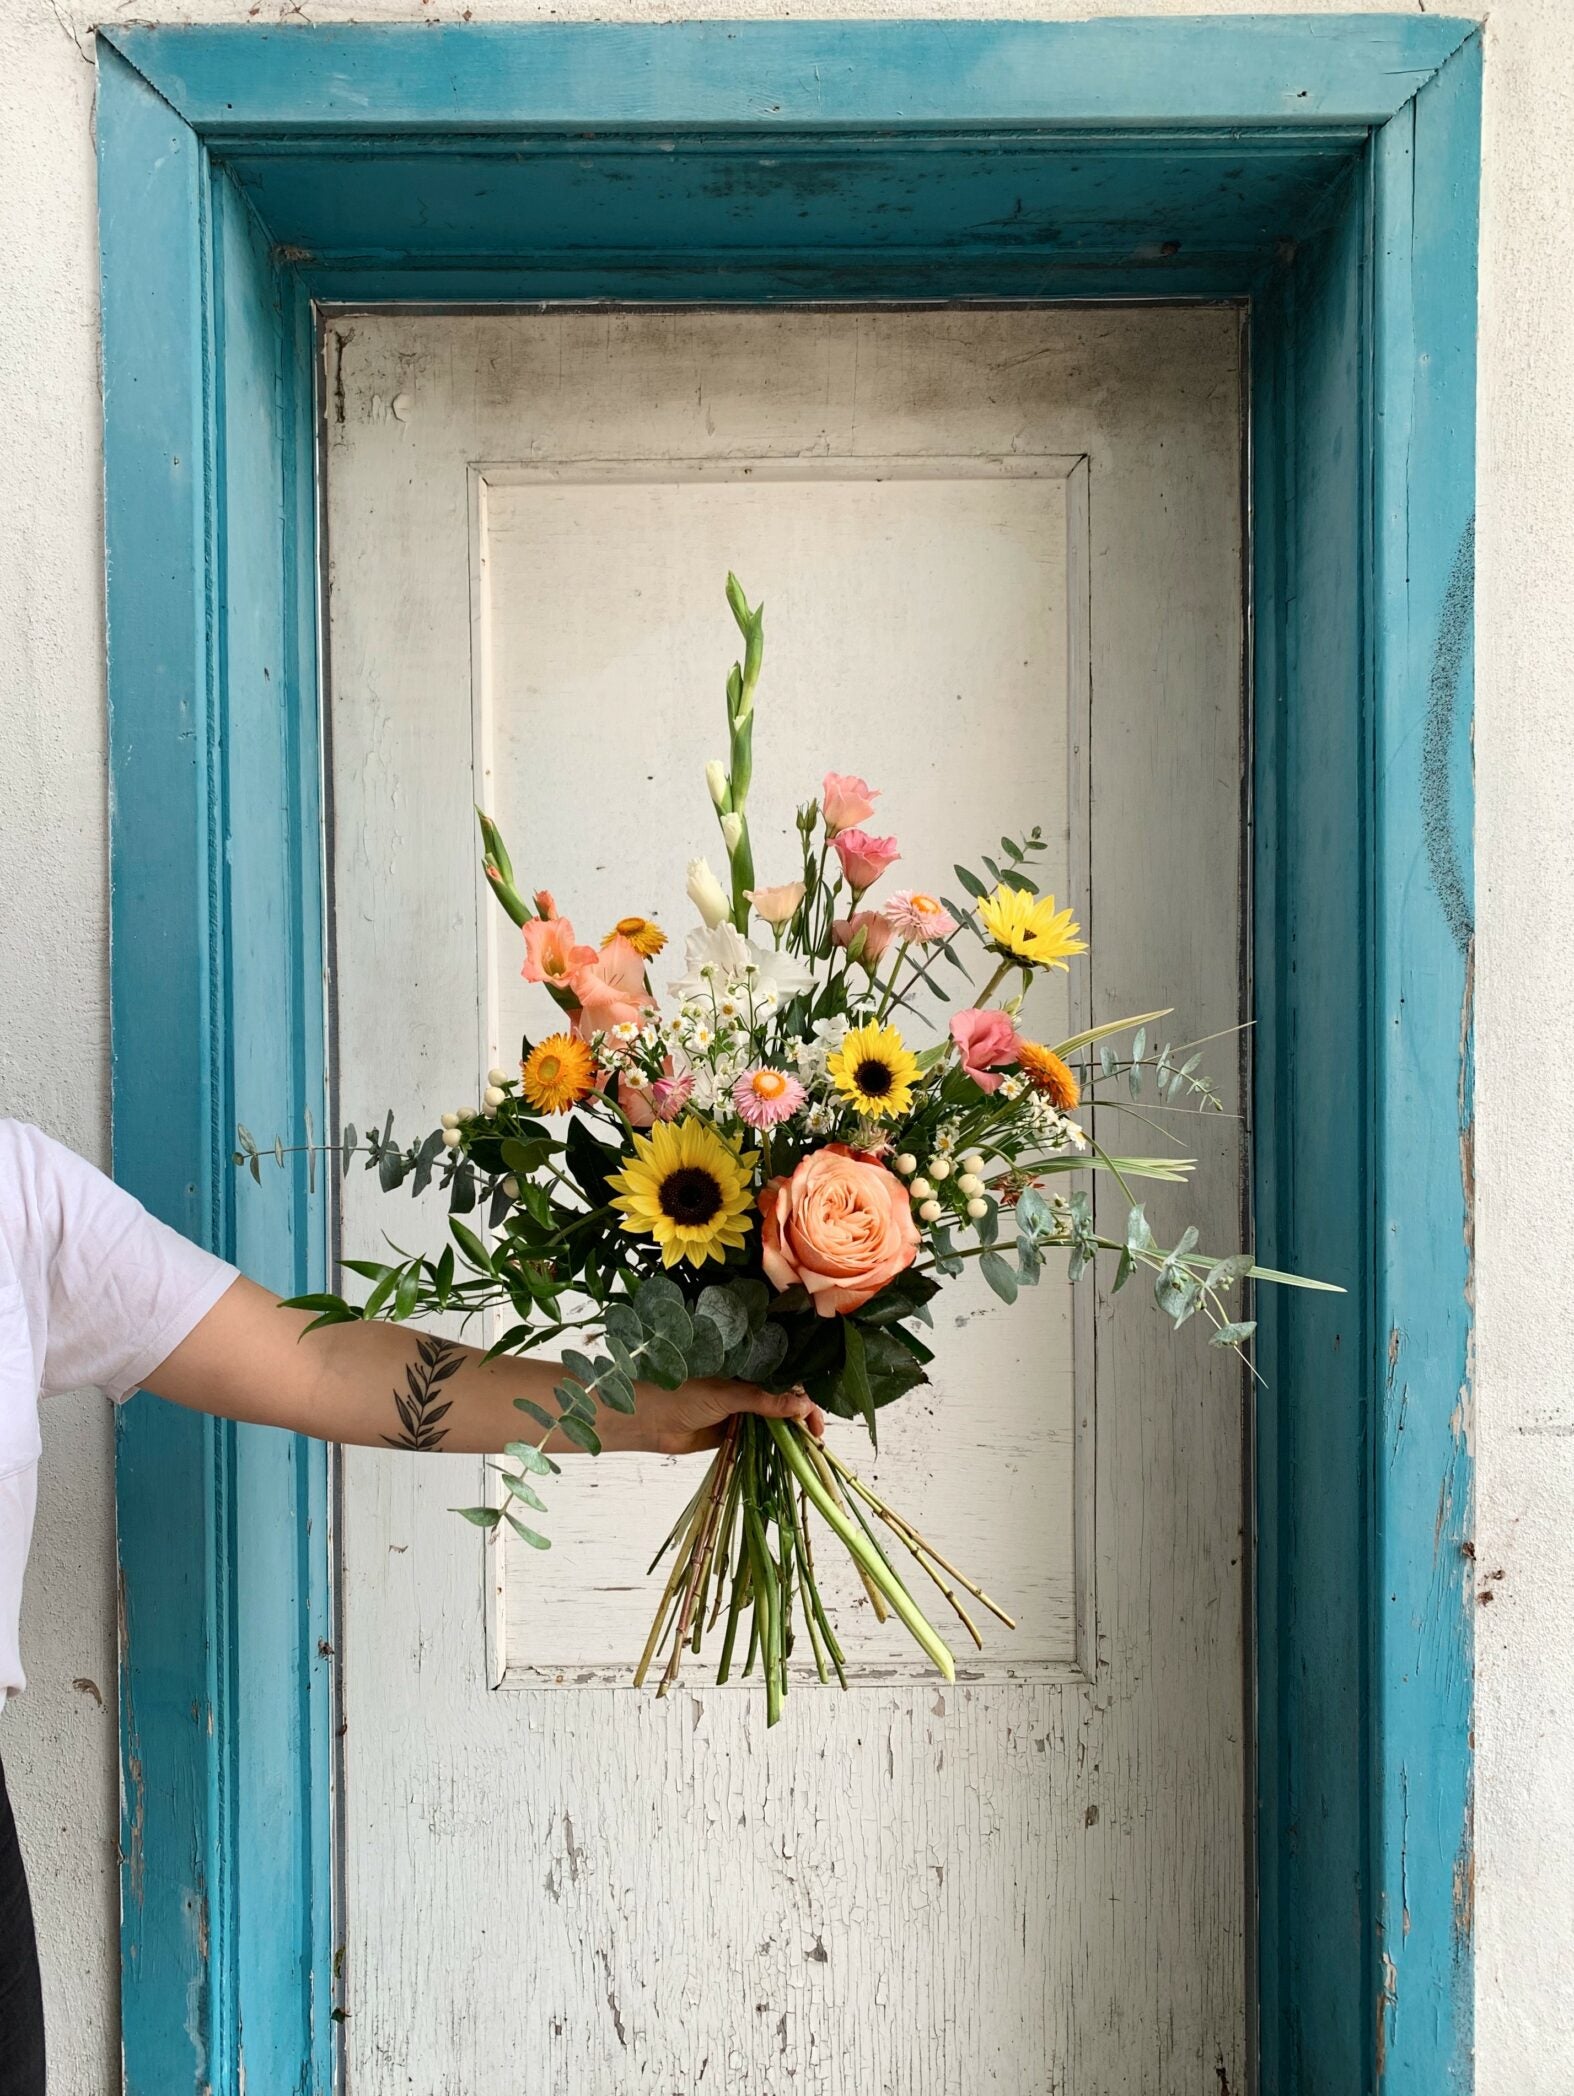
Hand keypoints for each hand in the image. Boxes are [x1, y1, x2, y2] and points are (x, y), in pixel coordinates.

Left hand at [603, 1377, 825, 1456]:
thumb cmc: (681, 1394)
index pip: (784, 1380)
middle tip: (816, 1437)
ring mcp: (740, 1412)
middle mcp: (746, 1389)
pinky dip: (773, 1445)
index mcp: (746, 1370)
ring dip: (790, 1433)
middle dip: (802, 1417)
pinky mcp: (732, 1433)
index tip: (815, 1416)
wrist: (648, 1421)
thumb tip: (803, 1405)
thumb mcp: (727, 1395)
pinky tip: (788, 1453)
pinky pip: (758, 1439)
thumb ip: (764, 1400)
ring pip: (773, 1422)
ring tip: (808, 1447)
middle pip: (783, 1402)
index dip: (803, 1396)